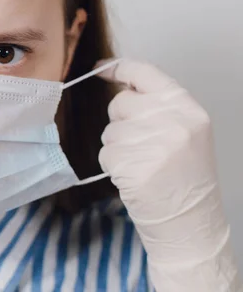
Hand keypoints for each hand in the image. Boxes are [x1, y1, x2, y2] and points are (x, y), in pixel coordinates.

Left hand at [98, 59, 240, 291]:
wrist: (191, 223)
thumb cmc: (184, 179)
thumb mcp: (185, 134)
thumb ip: (158, 109)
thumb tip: (120, 86)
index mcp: (189, 110)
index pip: (146, 74)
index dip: (119, 69)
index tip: (100, 70)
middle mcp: (174, 122)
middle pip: (121, 103)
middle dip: (120, 122)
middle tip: (139, 145)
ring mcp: (154, 144)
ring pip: (110, 131)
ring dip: (117, 148)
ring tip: (142, 165)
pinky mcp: (134, 167)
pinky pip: (105, 154)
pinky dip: (112, 167)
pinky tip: (133, 178)